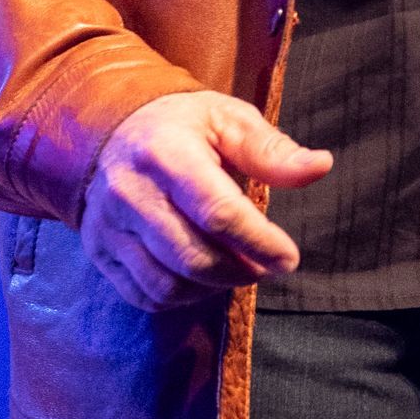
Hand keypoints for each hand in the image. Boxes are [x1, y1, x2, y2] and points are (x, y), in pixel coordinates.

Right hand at [80, 91, 329, 310]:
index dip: (259, 242)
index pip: (217, 213)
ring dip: (213, 288)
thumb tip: (320, 166)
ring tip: (238, 270)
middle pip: (193, 257)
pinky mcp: (98, 250)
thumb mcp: (229, 121)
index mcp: (165, 152)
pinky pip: (144, 295)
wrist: (112, 129)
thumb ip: (272, 150)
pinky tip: (203, 279)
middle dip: (240, 271)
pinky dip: (181, 297)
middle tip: (266, 266)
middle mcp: (129, 192)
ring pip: (167, 284)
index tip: (288, 257)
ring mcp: (108, 226)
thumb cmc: (184, 126)